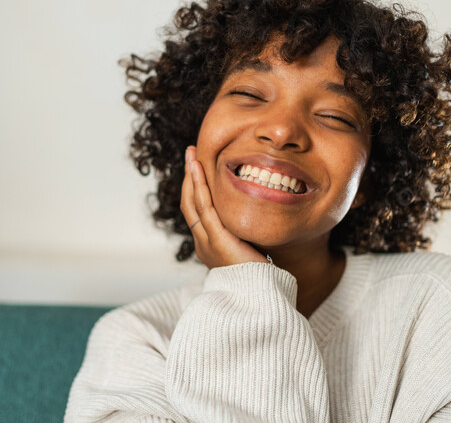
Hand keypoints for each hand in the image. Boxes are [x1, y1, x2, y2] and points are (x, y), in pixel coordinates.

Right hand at [181, 146, 268, 267]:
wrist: (260, 296)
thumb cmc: (261, 277)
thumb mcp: (250, 249)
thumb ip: (246, 234)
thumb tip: (256, 218)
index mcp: (209, 246)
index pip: (196, 211)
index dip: (195, 188)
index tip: (198, 167)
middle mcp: (203, 243)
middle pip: (189, 204)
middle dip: (189, 177)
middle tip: (191, 153)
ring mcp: (207, 242)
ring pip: (193, 202)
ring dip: (192, 176)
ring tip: (192, 154)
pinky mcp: (217, 240)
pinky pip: (204, 208)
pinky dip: (199, 186)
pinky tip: (199, 169)